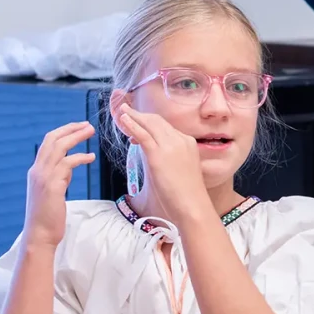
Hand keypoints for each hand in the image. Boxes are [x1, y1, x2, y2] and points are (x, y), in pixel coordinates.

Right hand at [22, 123, 96, 246]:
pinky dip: (80, 157)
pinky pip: (67, 164)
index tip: (79, 127)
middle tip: (88, 125)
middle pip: (52, 140)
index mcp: (36, 171)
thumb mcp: (54, 190)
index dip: (63, 132)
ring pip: (58, 147)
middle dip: (70, 129)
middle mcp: (37, 170)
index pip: (48, 143)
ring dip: (76, 137)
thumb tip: (70, 165)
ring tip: (91, 132)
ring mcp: (42, 177)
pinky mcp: (51, 186)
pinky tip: (91, 157)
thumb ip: (59, 176)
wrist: (40, 234)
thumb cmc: (49, 215)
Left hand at [117, 106, 211, 225]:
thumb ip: (168, 157)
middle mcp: (181, 139)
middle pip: (157, 121)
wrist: (192, 204)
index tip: (136, 123)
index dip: (149, 123)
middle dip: (140, 114)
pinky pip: (143, 134)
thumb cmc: (186, 193)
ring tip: (122, 112)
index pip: (166, 127)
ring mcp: (171, 145)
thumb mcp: (179, 168)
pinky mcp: (159, 154)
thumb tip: (150, 153)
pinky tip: (123, 119)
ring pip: (150, 124)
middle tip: (126, 109)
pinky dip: (132, 124)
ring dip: (134, 116)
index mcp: (188, 142)